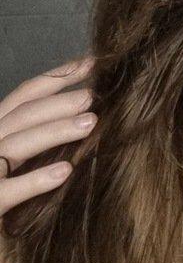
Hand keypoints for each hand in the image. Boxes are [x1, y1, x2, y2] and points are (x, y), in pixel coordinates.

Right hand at [0, 56, 96, 218]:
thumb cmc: (9, 199)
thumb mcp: (23, 160)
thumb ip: (44, 138)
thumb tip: (91, 112)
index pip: (23, 96)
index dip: (56, 77)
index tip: (91, 63)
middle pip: (20, 116)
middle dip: (58, 102)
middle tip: (93, 97)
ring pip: (13, 146)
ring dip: (53, 132)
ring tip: (90, 124)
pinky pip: (4, 193)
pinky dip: (33, 181)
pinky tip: (65, 172)